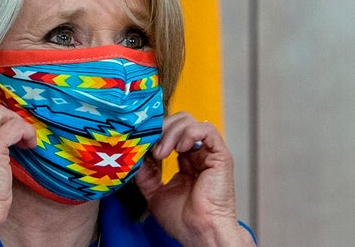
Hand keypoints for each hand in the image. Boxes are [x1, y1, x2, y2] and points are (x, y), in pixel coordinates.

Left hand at [134, 112, 253, 245]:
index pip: (170, 133)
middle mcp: (198, 155)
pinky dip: (188, 133)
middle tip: (151, 148)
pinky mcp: (219, 156)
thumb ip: (145, 174)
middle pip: (178, 122)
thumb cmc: (184, 221)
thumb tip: (135, 157)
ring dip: (170, 133)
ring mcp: (209, 154)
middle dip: (160, 130)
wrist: (199, 232)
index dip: (155, 134)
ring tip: (161, 153)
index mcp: (186, 162)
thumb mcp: (154, 192)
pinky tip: (179, 148)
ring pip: (189, 122)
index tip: (141, 144)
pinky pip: (205, 129)